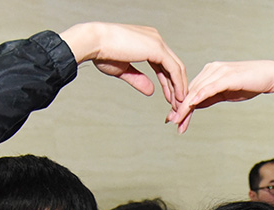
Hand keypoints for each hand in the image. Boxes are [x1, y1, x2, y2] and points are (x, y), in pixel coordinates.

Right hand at [60, 23, 186, 107]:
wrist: (93, 43)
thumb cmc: (102, 53)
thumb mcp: (124, 70)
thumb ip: (138, 79)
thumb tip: (151, 91)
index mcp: (148, 41)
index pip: (165, 64)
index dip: (169, 83)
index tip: (170, 99)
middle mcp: (155, 39)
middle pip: (173, 66)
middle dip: (177, 88)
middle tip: (178, 106)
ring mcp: (157, 42)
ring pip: (177, 68)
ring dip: (180, 89)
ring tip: (180, 106)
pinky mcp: (157, 48)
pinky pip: (174, 69)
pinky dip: (178, 85)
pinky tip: (179, 98)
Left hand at [170, 60, 273, 136]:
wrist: (269, 75)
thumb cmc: (249, 84)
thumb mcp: (226, 93)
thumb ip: (211, 97)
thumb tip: (196, 105)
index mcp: (209, 72)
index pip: (191, 91)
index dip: (181, 105)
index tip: (173, 119)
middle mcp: (210, 69)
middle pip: (190, 91)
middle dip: (179, 108)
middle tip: (170, 122)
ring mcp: (217, 71)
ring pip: (196, 91)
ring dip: (184, 106)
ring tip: (177, 120)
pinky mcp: (225, 76)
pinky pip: (207, 89)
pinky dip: (196, 99)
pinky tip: (188, 107)